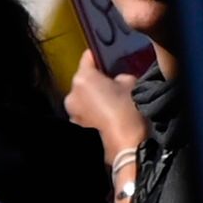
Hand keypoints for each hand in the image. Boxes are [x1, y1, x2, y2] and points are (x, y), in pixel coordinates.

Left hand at [65, 50, 142, 174]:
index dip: (99, 57)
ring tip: (111, 105)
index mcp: (83, 78)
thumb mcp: (131, 83)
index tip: (107, 60)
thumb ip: (119, 76)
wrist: (127, 145)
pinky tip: (107, 118)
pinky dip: (93, 113)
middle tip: (114, 86)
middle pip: (84, 80)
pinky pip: (85, 114)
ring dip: (93, 99)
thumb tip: (115, 80)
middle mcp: (72, 94)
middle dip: (96, 81)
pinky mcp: (76, 129)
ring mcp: (72, 114)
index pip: (88, 57)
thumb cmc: (129, 110)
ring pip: (83, 98)